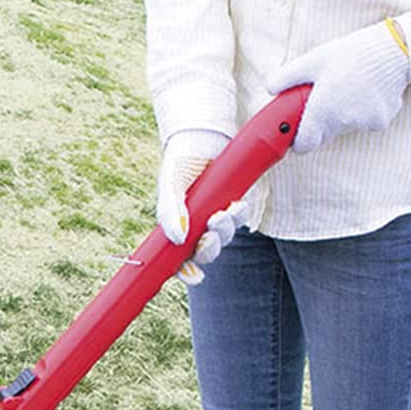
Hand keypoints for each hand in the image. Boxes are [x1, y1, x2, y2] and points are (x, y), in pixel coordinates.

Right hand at [157, 129, 243, 285]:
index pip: (178, 257)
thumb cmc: (181, 161)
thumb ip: (171, 211)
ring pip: (224, 237)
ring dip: (225, 229)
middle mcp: (196, 224)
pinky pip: (240, 218)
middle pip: (205, 251)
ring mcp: (215, 214)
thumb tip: (179, 238)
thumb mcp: (170, 184)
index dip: (186, 270)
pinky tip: (235, 203)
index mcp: (176, 225)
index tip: (195, 275)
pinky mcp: (233, 201)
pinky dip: (239, 214)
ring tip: (224, 212)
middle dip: (210, 248)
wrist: (202, 134)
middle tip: (210, 236)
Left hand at [266, 21, 410, 156]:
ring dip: (343, 115)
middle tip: (325, 99)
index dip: (298, 141)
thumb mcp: (314, 59)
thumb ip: (287, 76)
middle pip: (324, 135)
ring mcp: (363, 123)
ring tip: (349, 87)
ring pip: (345, 128)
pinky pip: (365, 123)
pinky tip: (367, 91)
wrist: (396, 49)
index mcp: (323, 109)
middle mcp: (342, 121)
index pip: (304, 145)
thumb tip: (269, 89)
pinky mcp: (380, 122)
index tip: (297, 134)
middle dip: (320, 123)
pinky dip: (363, 112)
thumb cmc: (351, 53)